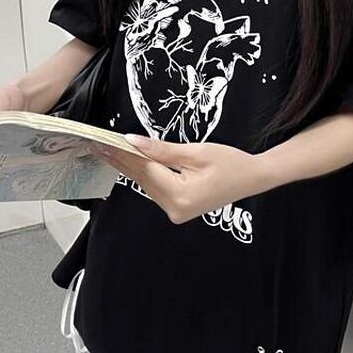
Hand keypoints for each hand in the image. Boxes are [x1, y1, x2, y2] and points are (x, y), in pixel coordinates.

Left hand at [93, 134, 272, 223]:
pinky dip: (144, 174)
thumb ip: (161, 150)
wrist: (253, 178)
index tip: (104, 141)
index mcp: (181, 195)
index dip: (124, 153)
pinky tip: (131, 163)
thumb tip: (132, 142)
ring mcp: (176, 211)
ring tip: (109, 151)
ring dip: (130, 167)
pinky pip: (156, 189)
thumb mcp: (196, 152)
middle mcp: (175, 208)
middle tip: (98, 145)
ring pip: (147, 184)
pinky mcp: (179, 208)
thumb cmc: (231, 163)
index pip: (145, 169)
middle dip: (121, 161)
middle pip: (142, 179)